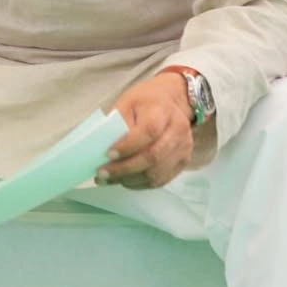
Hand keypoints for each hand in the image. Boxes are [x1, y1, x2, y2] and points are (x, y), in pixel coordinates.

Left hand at [97, 73, 194, 189]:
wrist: (171, 102)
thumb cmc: (146, 102)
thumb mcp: (128, 102)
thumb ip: (118, 124)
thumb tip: (104, 149)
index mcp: (163, 110)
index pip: (148, 132)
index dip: (128, 146)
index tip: (108, 154)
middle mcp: (178, 130)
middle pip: (153, 157)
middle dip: (125, 169)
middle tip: (102, 174)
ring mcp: (184, 148)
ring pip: (156, 173)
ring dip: (129, 180)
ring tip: (109, 179)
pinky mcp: (183, 161)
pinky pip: (160, 180)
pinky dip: (139, 184)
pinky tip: (125, 180)